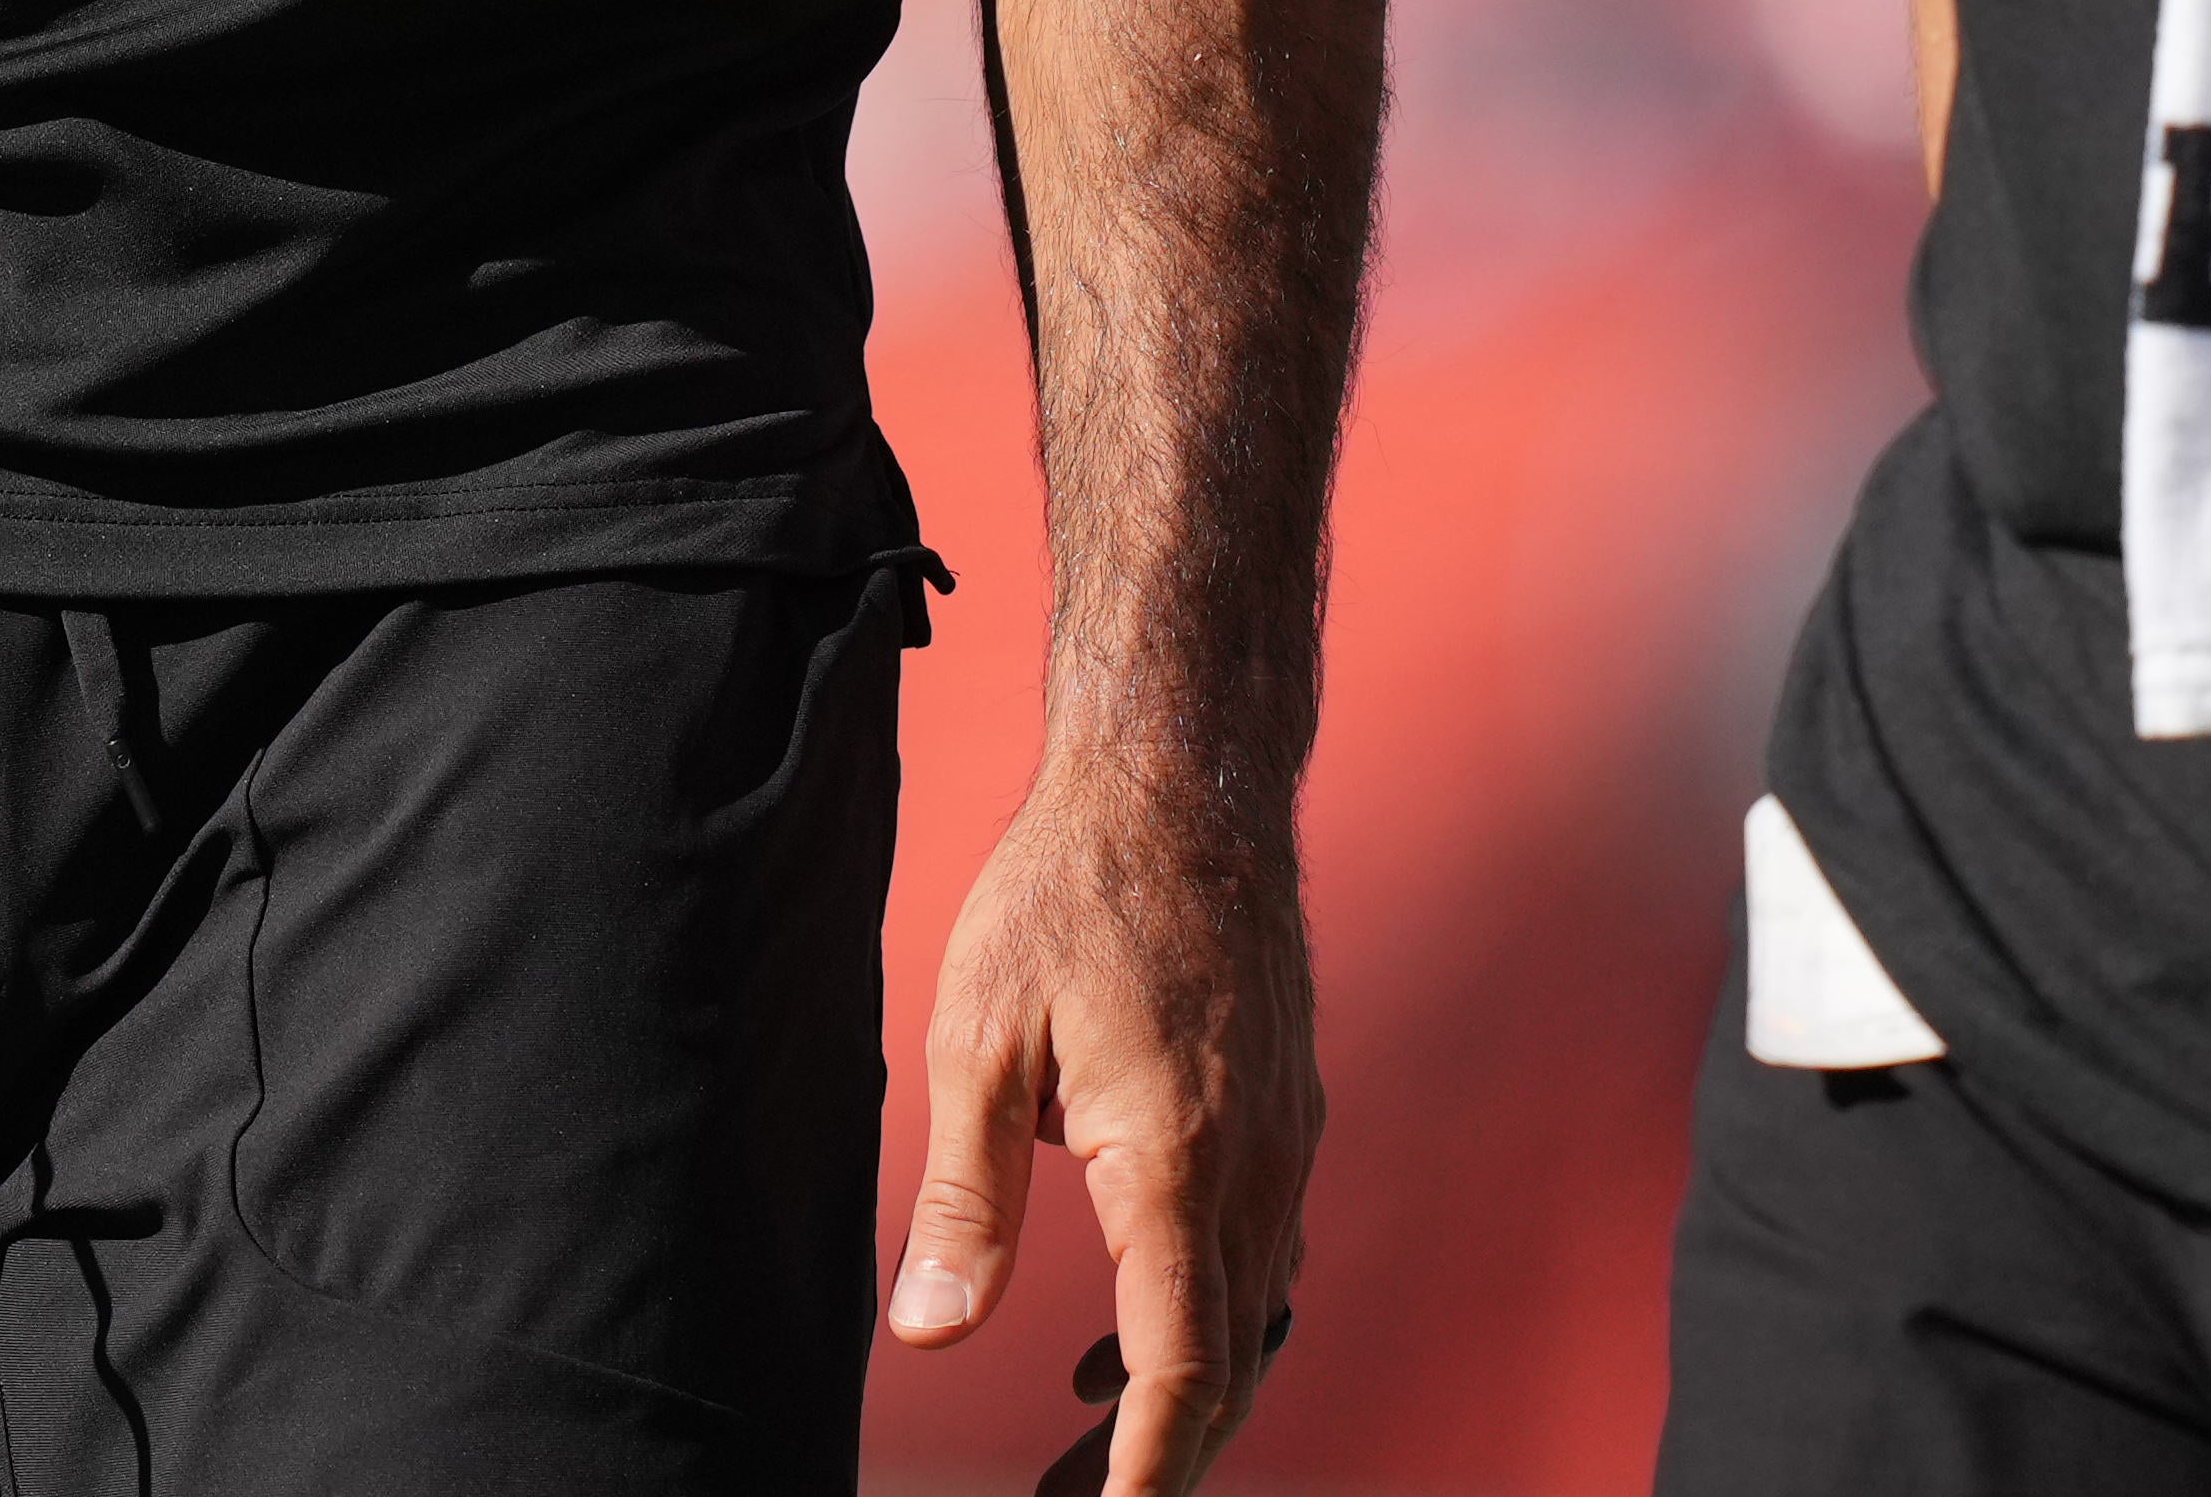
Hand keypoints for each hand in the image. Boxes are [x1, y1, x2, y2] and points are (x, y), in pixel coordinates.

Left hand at [890, 739, 1319, 1496]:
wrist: (1181, 783)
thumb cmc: (1067, 896)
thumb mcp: (977, 1040)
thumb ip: (959, 1198)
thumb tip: (925, 1330)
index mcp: (1176, 1165)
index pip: (1181, 1370)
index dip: (1144, 1470)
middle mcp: (1254, 1169)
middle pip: (1229, 1367)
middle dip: (1151, 1459)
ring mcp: (1285, 1142)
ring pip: (1252, 1318)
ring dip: (1178, 1396)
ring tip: (1076, 1445)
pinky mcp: (1283, 1115)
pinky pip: (1259, 1256)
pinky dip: (1202, 1319)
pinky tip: (1121, 1326)